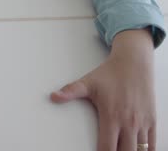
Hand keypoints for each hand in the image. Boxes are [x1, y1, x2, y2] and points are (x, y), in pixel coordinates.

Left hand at [51, 29, 155, 150]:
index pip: (107, 147)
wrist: (134, 63)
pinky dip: (146, 150)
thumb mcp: (88, 82)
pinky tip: (137, 150)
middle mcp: (129, 122)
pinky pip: (152, 144)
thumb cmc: (111, 73)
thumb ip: (71, 91)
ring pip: (140, 150)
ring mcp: (142, 123)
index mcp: (112, 116)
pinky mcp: (152, 120)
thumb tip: (53, 96)